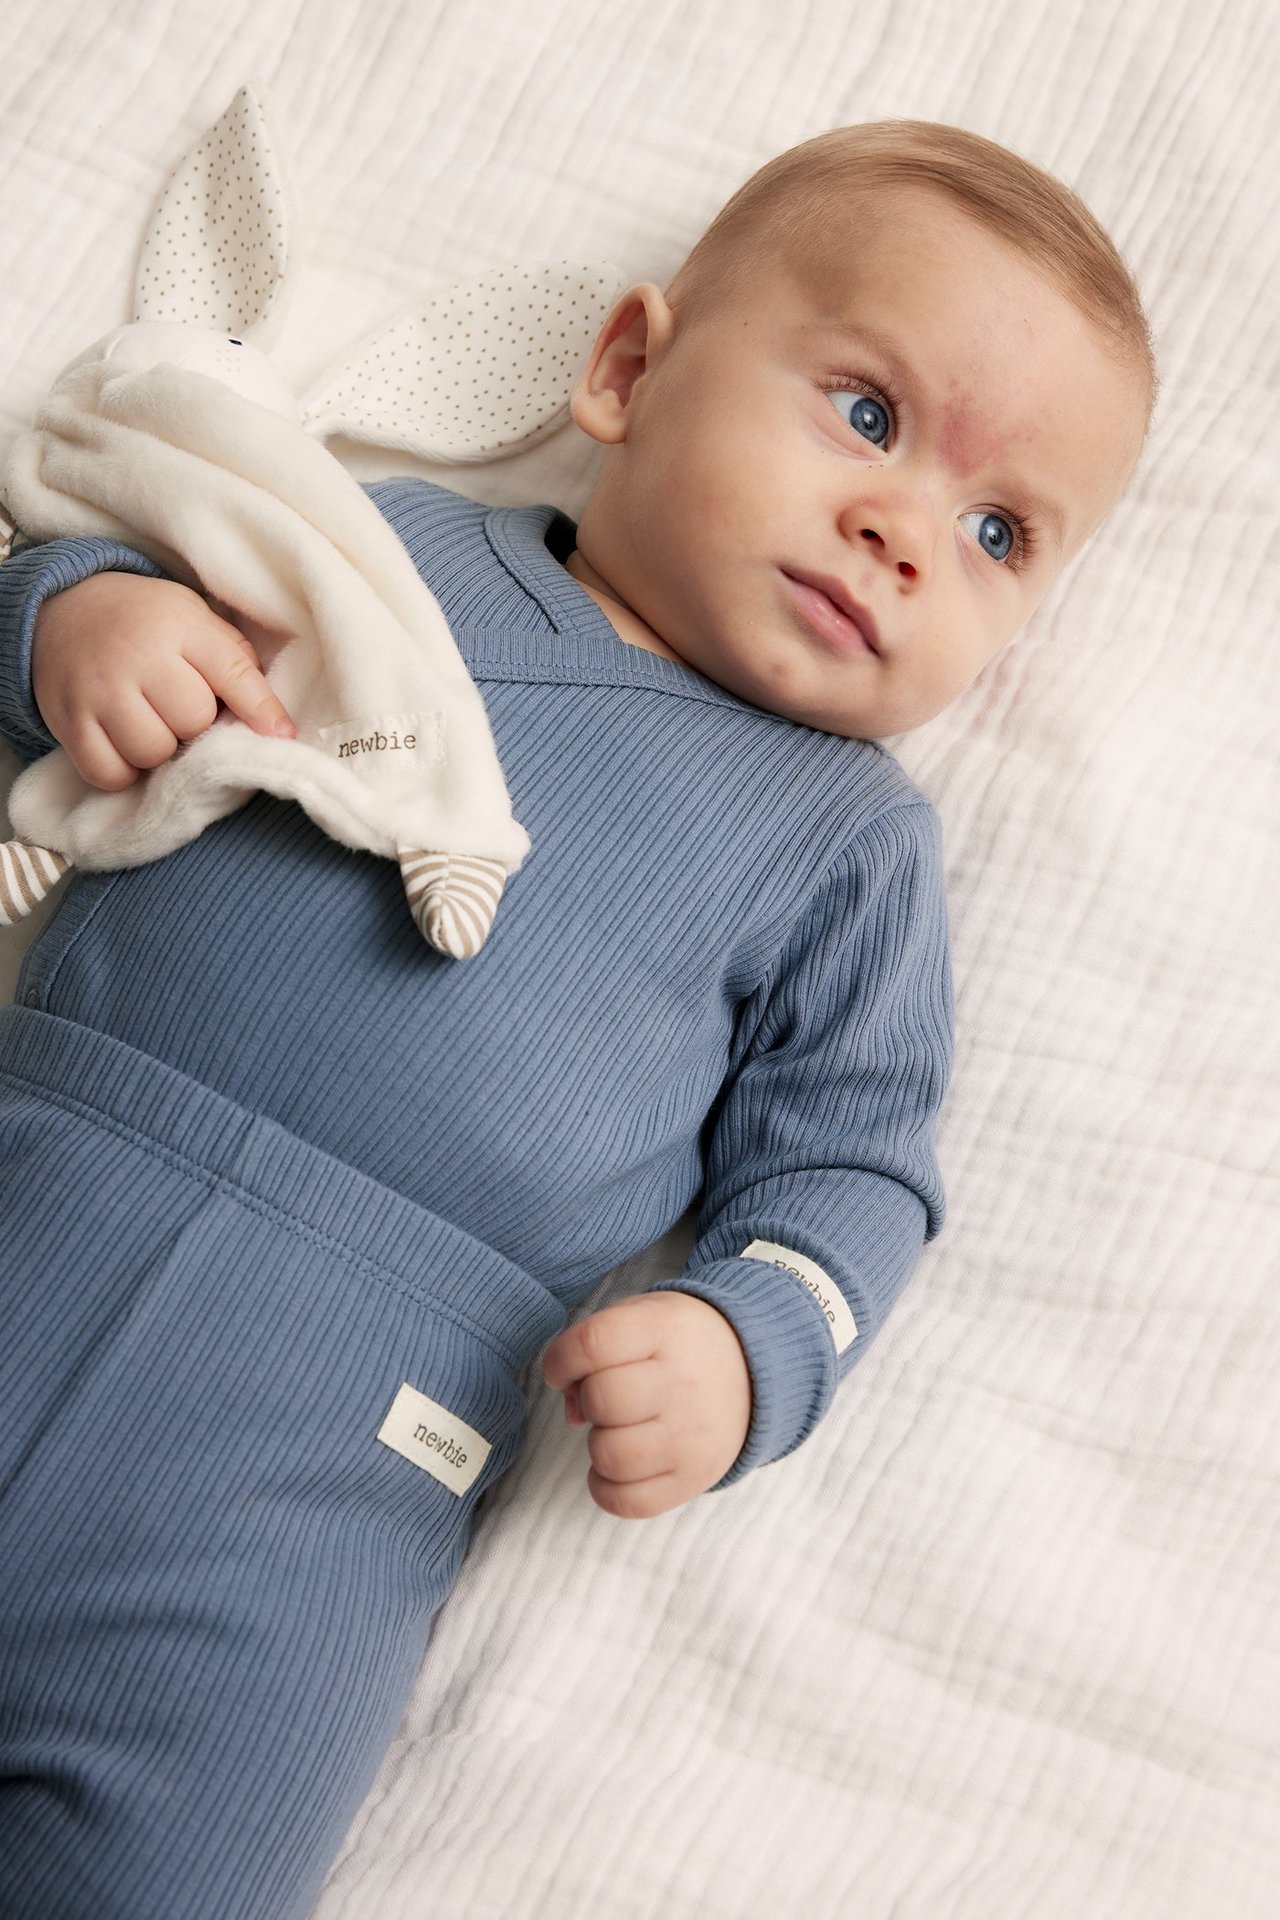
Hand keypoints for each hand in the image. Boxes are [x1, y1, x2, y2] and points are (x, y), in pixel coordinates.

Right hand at [32, 572, 295, 789]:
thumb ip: (235, 663)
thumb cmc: (148, 624)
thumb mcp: (195, 621)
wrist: (65, 610)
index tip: (282, 736)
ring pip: (153, 752)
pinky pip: (110, 773)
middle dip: (195, 725)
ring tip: (151, 725)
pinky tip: (124, 745)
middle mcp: (137, 655)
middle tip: (178, 709)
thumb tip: (276, 726)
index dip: (261, 710)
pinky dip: (123, 771)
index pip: (233, 674)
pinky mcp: (68, 721)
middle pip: (193, 722)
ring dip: (160, 751)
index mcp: (180, 625)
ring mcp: (98, 689)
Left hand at [542, 1292, 752, 1518]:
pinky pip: (626, 1502)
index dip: (561, 1359)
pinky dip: (606, 1487)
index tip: (563, 1368)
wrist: (752, 1370)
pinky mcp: (692, 1479)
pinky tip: (618, 1465)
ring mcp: (691, 1437)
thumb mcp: (639, 1320)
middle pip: (601, 1400)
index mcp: (664, 1330)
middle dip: (589, 1400)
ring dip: (598, 1445)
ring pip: (609, 1456)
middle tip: (608, 1397)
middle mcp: (682, 1383)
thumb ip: (591, 1350)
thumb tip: (572, 1412)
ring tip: (619, 1429)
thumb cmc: (676, 1344)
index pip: (593, 1344)